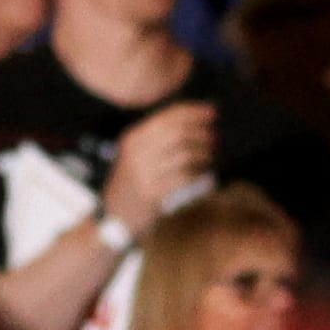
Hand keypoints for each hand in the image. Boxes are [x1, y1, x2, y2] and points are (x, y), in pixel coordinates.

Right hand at [101, 102, 216, 234]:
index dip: (194, 111)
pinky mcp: (153, 192)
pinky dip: (199, 174)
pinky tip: (205, 174)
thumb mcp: (137, 155)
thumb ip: (160, 138)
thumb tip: (198, 121)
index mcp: (134, 138)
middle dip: (201, 131)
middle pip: (178, 132)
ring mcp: (144, 172)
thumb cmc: (134, 184)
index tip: (213, 111)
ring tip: (210, 156)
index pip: (167, 116)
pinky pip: (185, 177)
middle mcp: (137, 152)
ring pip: (184, 154)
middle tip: (215, 137)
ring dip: (204, 153)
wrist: (114, 217)